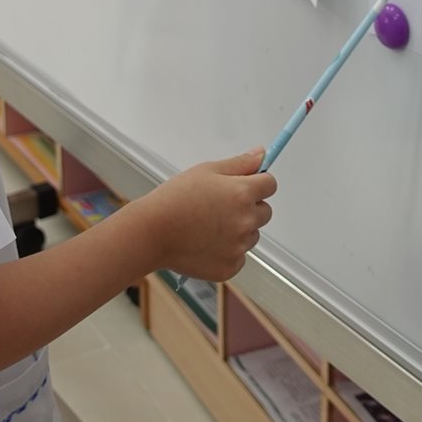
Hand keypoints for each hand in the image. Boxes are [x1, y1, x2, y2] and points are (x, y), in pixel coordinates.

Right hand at [126, 149, 277, 280]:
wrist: (151, 233)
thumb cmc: (174, 199)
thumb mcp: (207, 171)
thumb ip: (240, 164)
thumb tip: (262, 154)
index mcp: (242, 193)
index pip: (270, 184)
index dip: (258, 182)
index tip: (246, 185)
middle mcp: (246, 221)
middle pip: (264, 211)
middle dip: (249, 207)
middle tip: (220, 207)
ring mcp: (239, 247)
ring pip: (251, 235)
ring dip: (238, 230)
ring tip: (207, 226)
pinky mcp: (230, 267)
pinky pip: (239, 256)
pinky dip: (227, 251)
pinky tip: (205, 243)